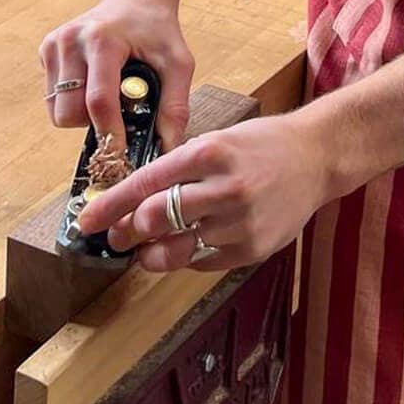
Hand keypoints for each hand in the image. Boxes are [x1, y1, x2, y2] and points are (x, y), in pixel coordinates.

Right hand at [38, 0, 193, 149]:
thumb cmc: (156, 29)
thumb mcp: (178, 62)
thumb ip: (175, 105)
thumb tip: (167, 149)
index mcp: (103, 40)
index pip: (99, 101)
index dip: (110, 134)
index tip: (121, 156)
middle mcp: (71, 40)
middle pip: (68, 113)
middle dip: (94, 124)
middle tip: (119, 114)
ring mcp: (54, 44)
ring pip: (56, 110)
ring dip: (81, 115)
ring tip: (108, 96)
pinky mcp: (46, 50)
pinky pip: (51, 97)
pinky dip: (72, 101)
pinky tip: (93, 83)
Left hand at [77, 110, 332, 273]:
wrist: (316, 158)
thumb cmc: (260, 145)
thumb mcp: (217, 140)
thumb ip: (178, 168)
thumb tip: (132, 199)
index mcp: (209, 153)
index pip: (146, 183)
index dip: (110, 205)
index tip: (87, 221)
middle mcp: (223, 188)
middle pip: (155, 219)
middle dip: (127, 231)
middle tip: (117, 236)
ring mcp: (239, 222)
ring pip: (176, 249)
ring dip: (152, 253)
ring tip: (146, 250)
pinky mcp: (253, 249)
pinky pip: (203, 262)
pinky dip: (188, 257)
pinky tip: (189, 245)